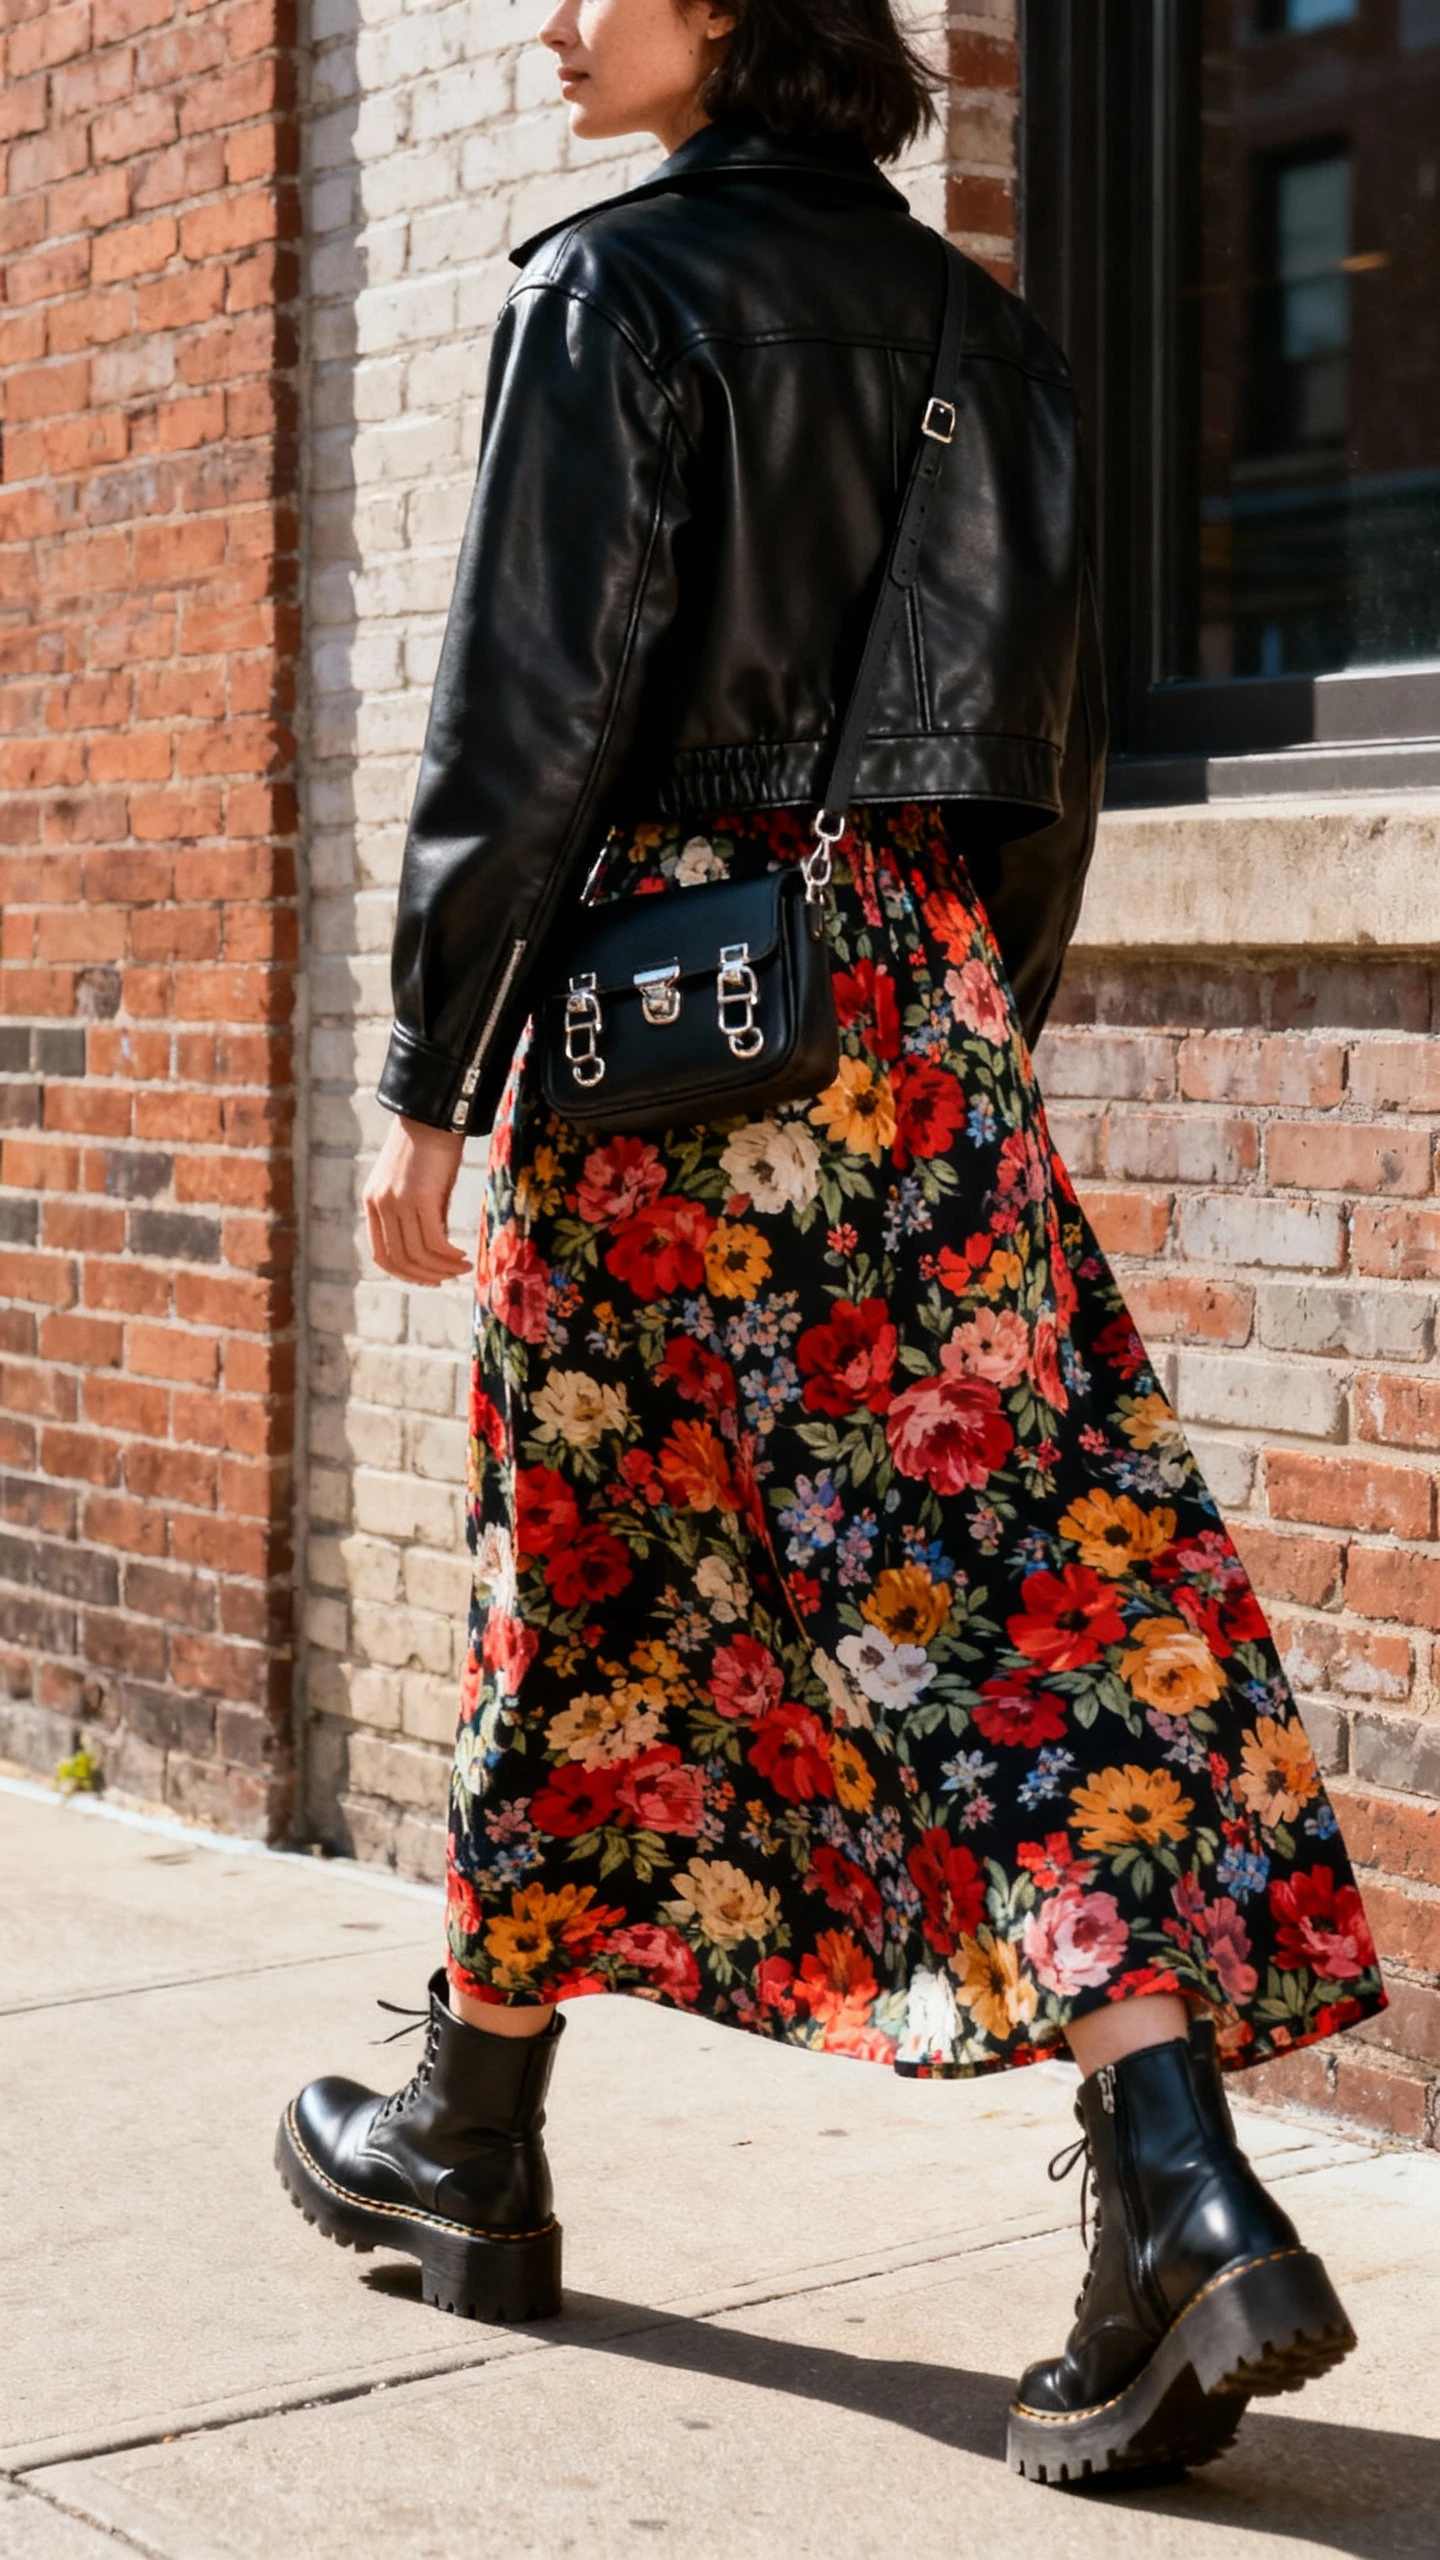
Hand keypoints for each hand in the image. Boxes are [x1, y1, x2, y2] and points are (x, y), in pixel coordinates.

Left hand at [363, 1114, 470, 1284]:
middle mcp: (380, 1205)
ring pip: (417, 1254)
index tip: (428, 1278)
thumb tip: (437, 1250)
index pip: (382, 1254)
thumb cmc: (430, 1148)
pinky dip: (449, 1254)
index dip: (405, 1274)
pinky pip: (434, 1241)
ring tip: (462, 1267)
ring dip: (442, 1267)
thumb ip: (421, 1218)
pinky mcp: (420, 1198)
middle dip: (425, 1276)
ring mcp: (397, 1202)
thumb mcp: (418, 1187)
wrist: (435, 1116)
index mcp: (373, 1203)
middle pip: (399, 1259)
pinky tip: (462, 1254)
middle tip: (448, 1278)